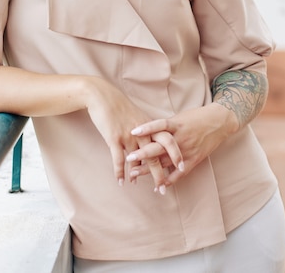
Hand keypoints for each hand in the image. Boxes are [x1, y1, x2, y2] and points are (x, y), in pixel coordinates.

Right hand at [84, 77, 182, 192]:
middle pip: (155, 154)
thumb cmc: (119, 106)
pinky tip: (120, 181)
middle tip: (162, 188)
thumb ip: (146, 130)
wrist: (103, 96)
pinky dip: (120, 172)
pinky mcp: (114, 138)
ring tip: (138, 185)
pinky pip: (119, 159)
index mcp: (149, 126)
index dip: (175, 154)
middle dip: (159, 173)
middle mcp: (142, 132)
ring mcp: (128, 135)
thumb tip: (150, 143)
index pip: (168, 141)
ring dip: (138, 174)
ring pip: (138, 159)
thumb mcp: (137, 116)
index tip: (181, 167)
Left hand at [126, 103, 235, 186]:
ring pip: (166, 162)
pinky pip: (180, 172)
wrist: (219, 121)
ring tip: (135, 174)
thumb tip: (148, 130)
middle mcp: (180, 137)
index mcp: (176, 124)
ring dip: (150, 169)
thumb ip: (165, 125)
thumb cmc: (197, 116)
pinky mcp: (194, 159)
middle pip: (159, 146)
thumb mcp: (179, 117)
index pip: (159, 125)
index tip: (132, 132)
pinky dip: (169, 179)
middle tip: (128, 158)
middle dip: (143, 154)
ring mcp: (187, 149)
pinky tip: (158, 186)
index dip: (146, 129)